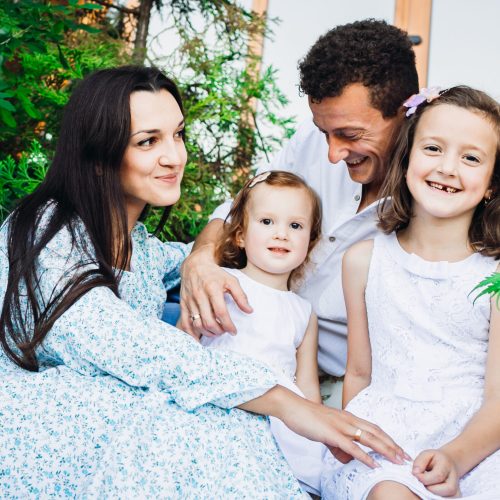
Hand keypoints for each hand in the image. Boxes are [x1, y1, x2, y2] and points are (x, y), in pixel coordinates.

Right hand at [179, 244, 251, 336]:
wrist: (194, 265)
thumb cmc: (215, 274)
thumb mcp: (231, 281)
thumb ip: (241, 296)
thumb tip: (249, 311)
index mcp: (212, 288)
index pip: (221, 312)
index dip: (228, 325)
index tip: (234, 331)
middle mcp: (199, 295)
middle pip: (208, 321)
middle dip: (218, 331)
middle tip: (225, 331)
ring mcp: (190, 300)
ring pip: (197, 324)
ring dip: (208, 333)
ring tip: (216, 332)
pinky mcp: (183, 304)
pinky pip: (185, 323)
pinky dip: (191, 333)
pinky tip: (199, 338)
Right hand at [269, 389, 408, 469]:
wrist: (291, 406)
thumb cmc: (306, 417)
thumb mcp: (325, 431)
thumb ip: (337, 443)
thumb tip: (345, 457)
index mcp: (347, 417)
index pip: (373, 428)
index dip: (388, 438)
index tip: (399, 449)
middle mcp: (348, 420)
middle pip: (376, 432)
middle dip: (393, 445)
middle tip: (406, 458)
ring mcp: (341, 426)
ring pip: (369, 438)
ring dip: (386, 450)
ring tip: (397, 461)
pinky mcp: (332, 434)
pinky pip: (352, 447)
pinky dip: (365, 456)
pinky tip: (374, 464)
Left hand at [412, 449, 459, 496]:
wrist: (447, 462)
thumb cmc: (433, 459)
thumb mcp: (425, 455)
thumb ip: (419, 462)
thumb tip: (415, 473)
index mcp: (446, 464)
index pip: (438, 475)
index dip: (425, 478)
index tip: (416, 475)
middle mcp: (454, 476)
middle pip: (447, 488)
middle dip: (431, 487)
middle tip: (422, 482)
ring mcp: (457, 486)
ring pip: (449, 497)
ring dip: (434, 493)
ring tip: (427, 485)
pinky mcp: (456, 494)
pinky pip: (448, 499)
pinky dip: (438, 496)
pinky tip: (432, 489)